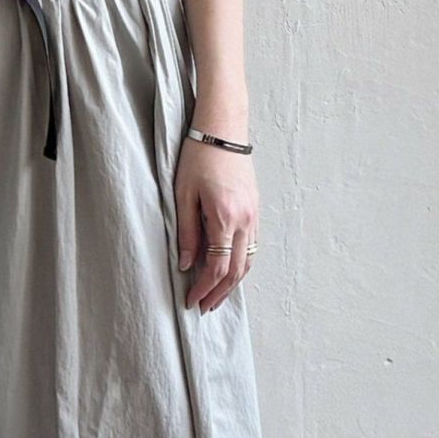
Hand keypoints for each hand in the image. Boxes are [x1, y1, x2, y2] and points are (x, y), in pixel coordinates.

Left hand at [174, 135, 257, 313]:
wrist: (223, 129)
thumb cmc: (198, 157)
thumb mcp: (183, 196)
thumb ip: (187, 233)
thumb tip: (186, 265)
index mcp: (224, 217)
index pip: (216, 267)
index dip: (203, 288)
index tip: (191, 301)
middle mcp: (244, 220)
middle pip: (235, 270)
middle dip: (219, 293)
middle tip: (204, 308)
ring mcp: (253, 215)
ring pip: (248, 261)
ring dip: (232, 283)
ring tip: (217, 297)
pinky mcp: (255, 209)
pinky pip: (252, 246)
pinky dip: (241, 265)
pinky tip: (230, 272)